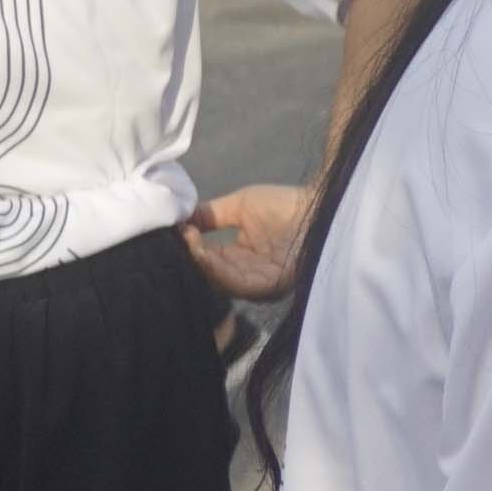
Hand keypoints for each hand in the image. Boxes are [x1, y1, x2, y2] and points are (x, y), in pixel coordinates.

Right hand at [183, 182, 313, 298]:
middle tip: (175, 238)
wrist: (319, 204)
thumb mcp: (238, 206)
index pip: (204, 263)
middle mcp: (245, 278)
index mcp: (237, 262)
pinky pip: (237, 284)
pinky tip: (202, 252)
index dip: (187, 249)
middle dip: (187, 259)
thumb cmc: (283, 205)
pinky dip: (215, 270)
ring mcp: (258, 285)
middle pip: (207, 277)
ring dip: (198, 264)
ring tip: (187, 241)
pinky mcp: (270, 286)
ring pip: (217, 282)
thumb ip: (208, 215)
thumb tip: (176, 222)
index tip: (172, 231)